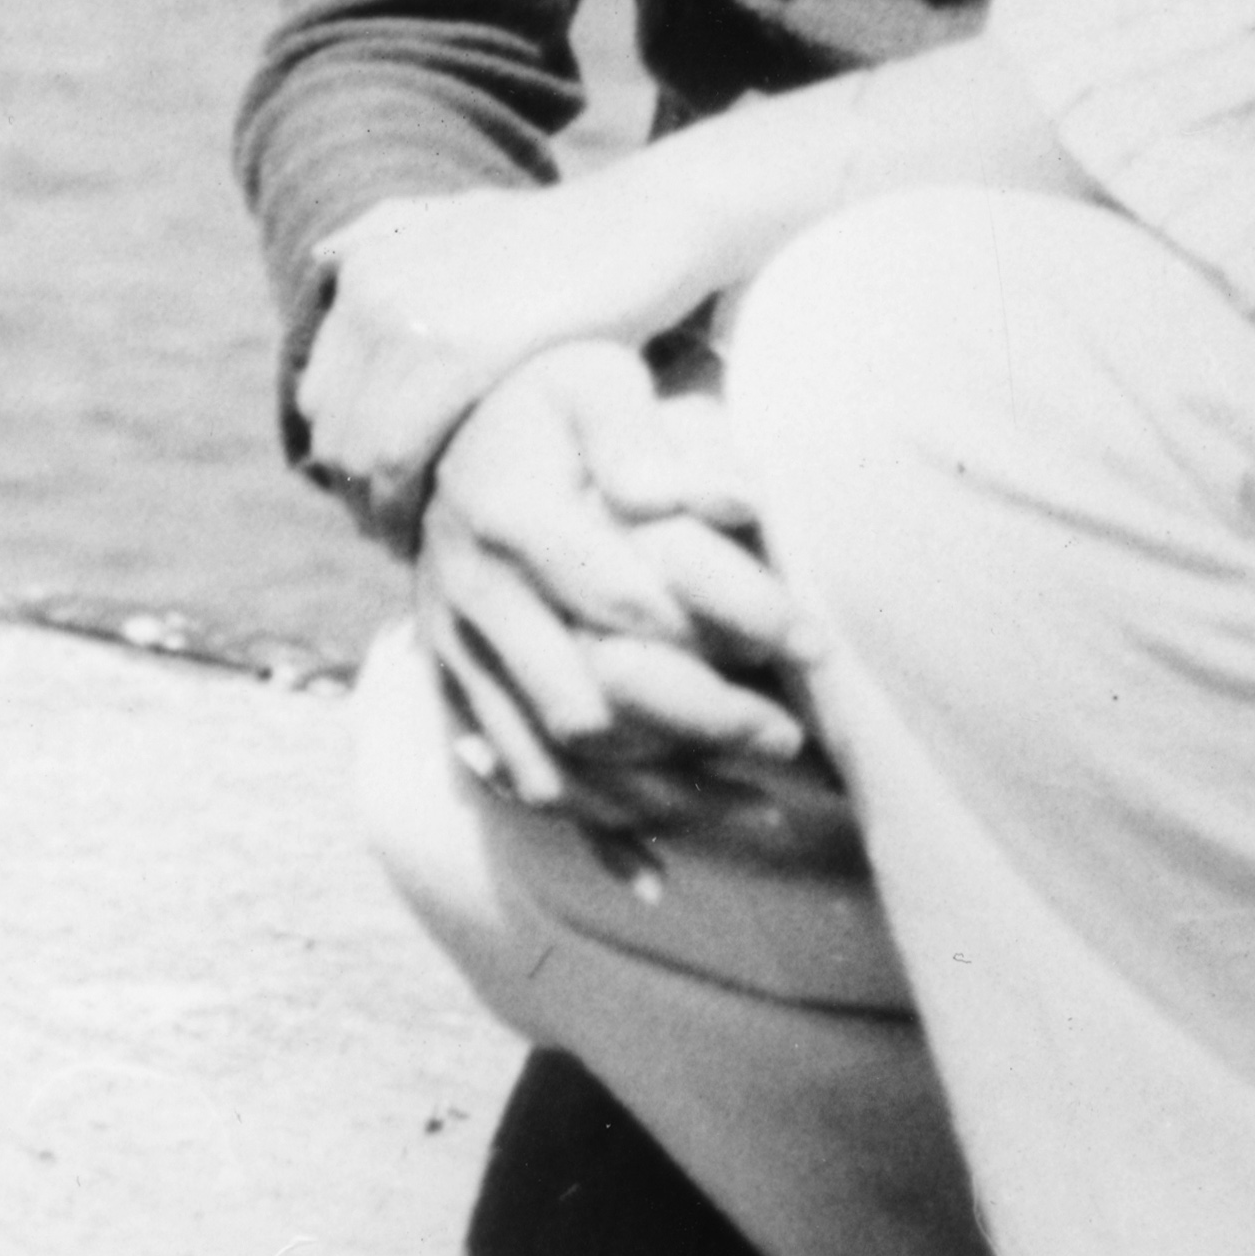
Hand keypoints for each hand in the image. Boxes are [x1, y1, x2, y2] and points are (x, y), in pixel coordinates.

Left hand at [299, 168, 731, 544]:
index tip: (389, 497)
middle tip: (406, 534)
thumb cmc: (572, 237)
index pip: (320, 395)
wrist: (649, 222)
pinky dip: (408, 506)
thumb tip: (323, 257)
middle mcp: (371, 289)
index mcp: (366, 267)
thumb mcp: (469, 215)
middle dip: (360, 491)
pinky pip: (398, 456)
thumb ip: (395, 233)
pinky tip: (442, 528)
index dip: (350, 454)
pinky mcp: (453, 352)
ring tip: (425, 542)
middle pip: (331, 430)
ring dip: (382, 510)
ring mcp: (405, 316)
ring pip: (358, 452)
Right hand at [417, 337, 811, 857]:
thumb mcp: (592, 380)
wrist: (443, 429)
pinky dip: (585, 830)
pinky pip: (516, 780)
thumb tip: (722, 497)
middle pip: (586, 700)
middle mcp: (473, 599)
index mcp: (509, 518)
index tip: (811, 641)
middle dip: (697, 728)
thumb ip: (643, 436)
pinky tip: (655, 874)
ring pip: (554, 762)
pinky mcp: (457, 692)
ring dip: (655, 799)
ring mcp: (458, 655)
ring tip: (759, 811)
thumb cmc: (546, 397)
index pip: (621, 593)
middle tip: (794, 740)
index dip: (722, 620)